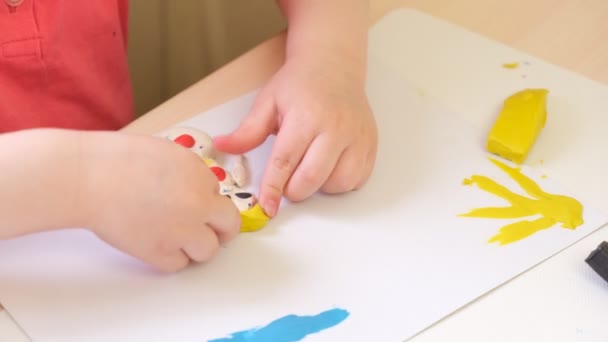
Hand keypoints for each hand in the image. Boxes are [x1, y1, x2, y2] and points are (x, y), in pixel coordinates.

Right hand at [79, 132, 240, 271]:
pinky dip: (171, 258)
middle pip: (229, 225)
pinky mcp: (159, 252)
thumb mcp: (166, 152)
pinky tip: (158, 245)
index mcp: (200, 175)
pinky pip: (179, 264)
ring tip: (179, 239)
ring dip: (197, 246)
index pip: (220, 196)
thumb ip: (189, 173)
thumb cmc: (115, 159)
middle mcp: (198, 204)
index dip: (207, 200)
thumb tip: (198, 190)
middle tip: (210, 231)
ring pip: (209, 250)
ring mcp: (181, 230)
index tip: (195, 204)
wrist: (86, 177)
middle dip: (221, 228)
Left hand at [214, 54, 377, 216]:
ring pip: (337, 183)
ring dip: (318, 186)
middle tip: (286, 180)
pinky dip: (339, 182)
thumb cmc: (300, 84)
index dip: (273, 187)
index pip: (285, 161)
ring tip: (309, 166)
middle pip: (312, 177)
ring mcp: (358, 137)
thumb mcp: (268, 102)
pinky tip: (329, 165)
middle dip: (293, 190)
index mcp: (307, 116)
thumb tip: (223, 147)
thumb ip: (247, 131)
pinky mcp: (371, 145)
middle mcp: (336, 127)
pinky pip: (356, 180)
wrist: (334, 65)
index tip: (267, 206)